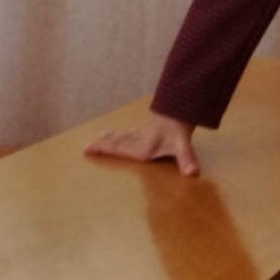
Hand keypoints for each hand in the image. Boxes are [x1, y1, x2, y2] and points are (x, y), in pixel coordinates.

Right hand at [84, 114, 199, 175]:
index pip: (119, 149)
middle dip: (103, 144)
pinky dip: (124, 134)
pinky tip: (126, 133)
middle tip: (87, 144)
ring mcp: (146, 133)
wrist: (186, 107)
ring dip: (112, 137)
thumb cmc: (181, 130)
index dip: (104, 149)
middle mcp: (140, 140)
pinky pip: (132, 133)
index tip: (87, 148)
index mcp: (142, 148)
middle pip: (118, 142)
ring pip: (124, 136)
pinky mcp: (152, 129)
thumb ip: (186, 159)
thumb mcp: (183, 146)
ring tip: (100, 137)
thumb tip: (193, 172)